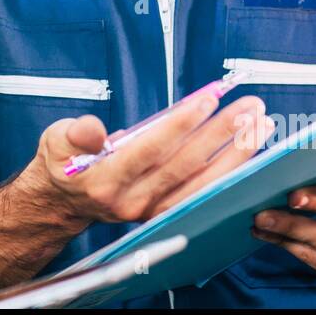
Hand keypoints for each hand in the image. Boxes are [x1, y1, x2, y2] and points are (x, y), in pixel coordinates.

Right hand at [29, 90, 273, 224]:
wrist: (64, 202)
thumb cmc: (64, 163)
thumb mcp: (56, 140)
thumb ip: (75, 134)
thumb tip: (94, 130)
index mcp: (105, 180)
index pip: (150, 150)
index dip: (180, 125)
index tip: (207, 100)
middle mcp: (132, 200)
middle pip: (185, 166)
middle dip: (221, 135)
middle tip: (248, 109)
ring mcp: (152, 211)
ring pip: (202, 184)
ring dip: (235, 155)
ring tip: (259, 126)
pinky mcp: (165, 213)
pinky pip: (203, 194)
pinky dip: (229, 174)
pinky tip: (249, 152)